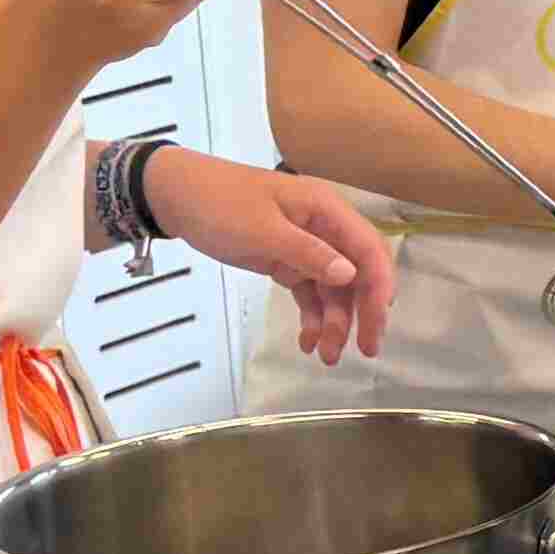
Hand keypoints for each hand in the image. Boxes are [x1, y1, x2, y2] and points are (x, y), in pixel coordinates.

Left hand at [145, 149, 397, 363]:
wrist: (175, 196)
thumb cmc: (220, 204)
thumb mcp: (262, 230)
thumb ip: (308, 253)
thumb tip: (351, 275)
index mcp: (327, 211)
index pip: (369, 250)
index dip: (379, 287)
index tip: (376, 324)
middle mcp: (324, 228)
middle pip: (358, 274)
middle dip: (364, 313)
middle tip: (366, 351)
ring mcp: (305, 247)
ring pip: (333, 289)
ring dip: (335, 322)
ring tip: (326, 357)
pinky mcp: (285, 261)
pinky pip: (308, 293)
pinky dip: (311, 317)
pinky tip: (307, 342)